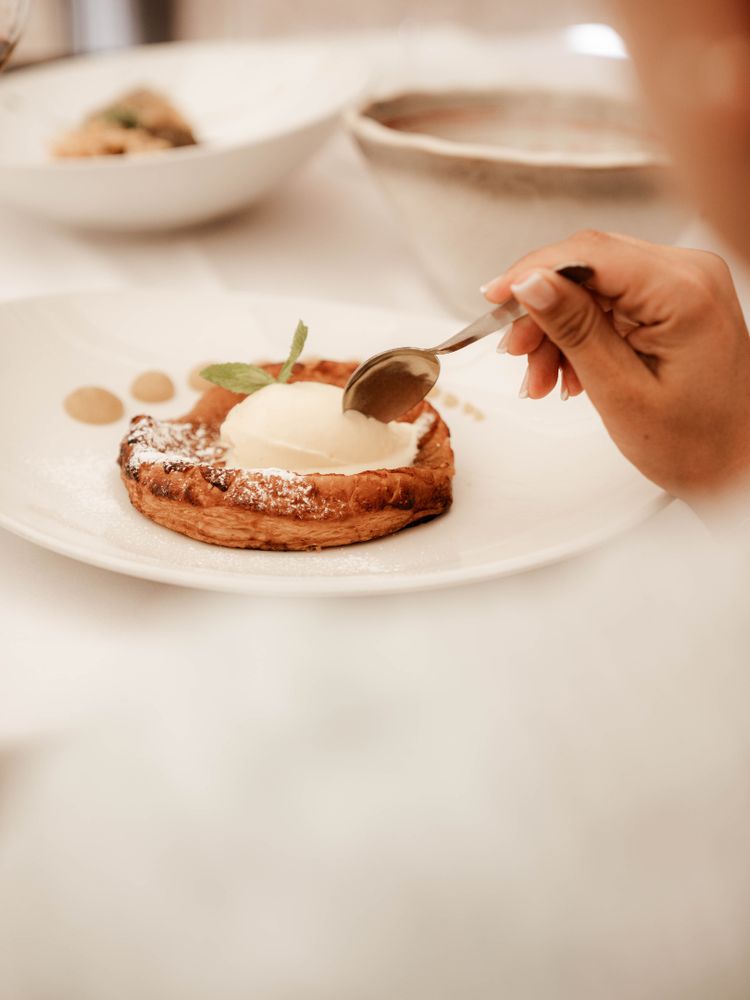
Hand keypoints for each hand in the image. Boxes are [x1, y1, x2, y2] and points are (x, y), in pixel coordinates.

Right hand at [482, 231, 749, 499]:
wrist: (736, 467)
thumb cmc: (697, 444)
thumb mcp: (620, 391)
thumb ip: (574, 329)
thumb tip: (530, 283)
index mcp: (683, 290)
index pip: (589, 255)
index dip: (532, 271)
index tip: (495, 298)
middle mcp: (689, 274)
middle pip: (587, 266)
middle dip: (542, 309)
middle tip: (516, 353)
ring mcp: (684, 285)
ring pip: (592, 286)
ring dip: (557, 328)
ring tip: (542, 379)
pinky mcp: (675, 302)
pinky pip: (610, 303)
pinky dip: (580, 334)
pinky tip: (568, 371)